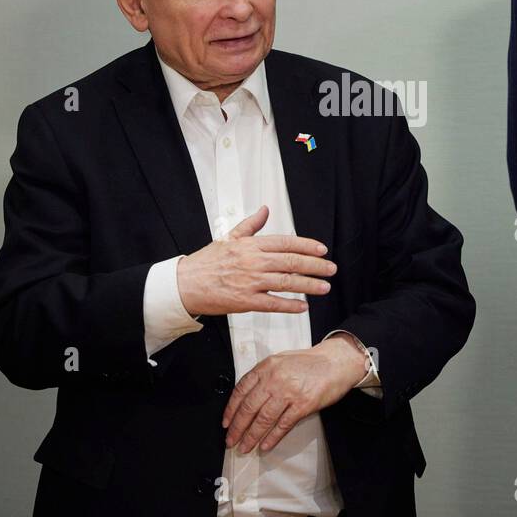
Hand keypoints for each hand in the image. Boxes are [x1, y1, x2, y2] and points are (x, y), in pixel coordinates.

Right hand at [176, 205, 335, 316]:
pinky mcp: (245, 301)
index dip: (307, 246)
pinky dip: (290, 305)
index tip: (322, 250)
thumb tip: (265, 210)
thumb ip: (251, 225)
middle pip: (291, 262)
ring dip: (308, 285)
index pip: (286, 243)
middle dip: (315, 266)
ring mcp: (250, 282)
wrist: (185, 283)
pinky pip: (273, 304)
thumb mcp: (229, 237)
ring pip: (286, 283)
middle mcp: (253, 262)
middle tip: (331, 269)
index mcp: (251, 245)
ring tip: (324, 287)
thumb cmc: (207, 261)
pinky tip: (303, 307)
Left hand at [222, 335, 367, 453]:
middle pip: (249, 408)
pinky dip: (272, 437)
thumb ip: (263, 376)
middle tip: (231, 441)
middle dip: (238, 428)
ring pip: (264, 419)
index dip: (231, 410)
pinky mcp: (303, 405)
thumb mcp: (280, 361)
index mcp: (266, 367)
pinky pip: (283, 425)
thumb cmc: (308, 363)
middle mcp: (274, 379)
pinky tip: (265, 446)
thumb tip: (246, 398)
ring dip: (252, 436)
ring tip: (245, 447)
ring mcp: (289, 392)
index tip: (226, 423)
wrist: (336, 362)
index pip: (241, 390)